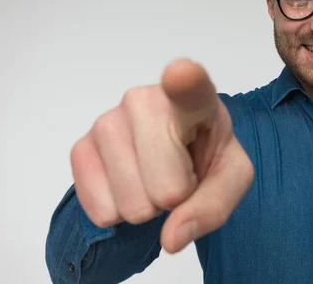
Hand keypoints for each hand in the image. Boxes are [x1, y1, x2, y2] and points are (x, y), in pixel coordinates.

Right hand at [70, 59, 254, 252]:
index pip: (190, 86)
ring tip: (155, 175)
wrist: (173, 155)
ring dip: (146, 205)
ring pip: (131, 203)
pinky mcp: (80, 147)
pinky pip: (101, 209)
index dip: (184, 82)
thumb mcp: (231, 179)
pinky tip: (130, 182)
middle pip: (164, 186)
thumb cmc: (206, 155)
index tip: (180, 74)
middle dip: (174, 197)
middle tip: (179, 173)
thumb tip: (171, 237)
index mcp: (195, 99)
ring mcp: (107, 121)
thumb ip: (213, 206)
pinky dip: (119, 211)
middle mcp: (145, 100)